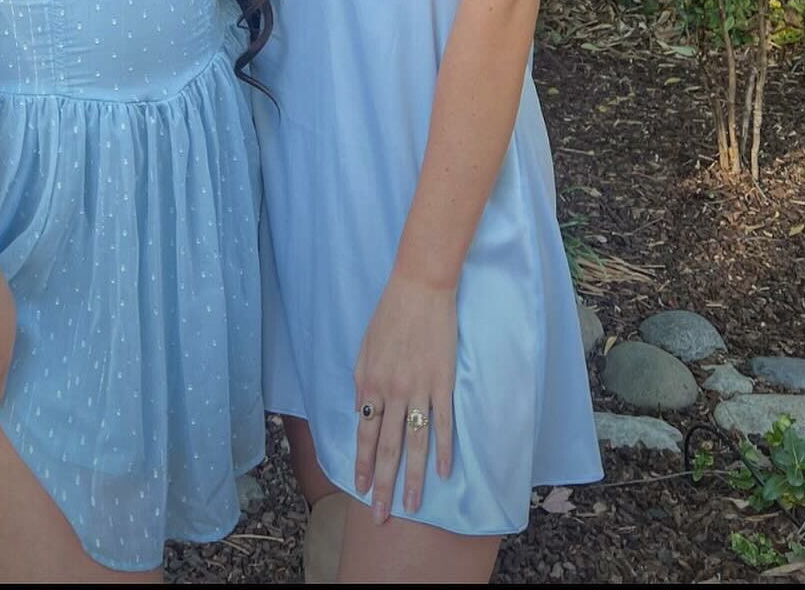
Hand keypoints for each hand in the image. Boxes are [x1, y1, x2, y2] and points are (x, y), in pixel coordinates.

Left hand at [353, 270, 456, 522]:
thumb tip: (360, 413)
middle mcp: (393, 391)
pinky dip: (444, 449)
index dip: (363, 463)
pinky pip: (444, 423)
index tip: (360, 489)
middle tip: (381, 516)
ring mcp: (419, 388)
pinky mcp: (443, 382)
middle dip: (383, 484)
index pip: (364, 433)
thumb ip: (361, 382)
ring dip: (412, 477)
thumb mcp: (364, 347)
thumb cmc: (389, 314)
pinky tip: (444, 472)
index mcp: (371, 383)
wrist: (420, 287)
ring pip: (414, 443)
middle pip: (387, 447)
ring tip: (411, 506)